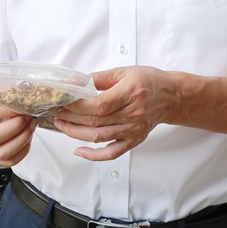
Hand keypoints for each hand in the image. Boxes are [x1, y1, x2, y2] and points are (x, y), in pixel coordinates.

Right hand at [0, 94, 36, 165]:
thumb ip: (4, 95)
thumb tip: (25, 97)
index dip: (9, 112)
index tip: (23, 107)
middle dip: (17, 127)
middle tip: (29, 118)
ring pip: (2, 152)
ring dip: (22, 140)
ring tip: (31, 127)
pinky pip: (9, 161)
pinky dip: (22, 151)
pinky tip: (27, 140)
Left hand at [52, 66, 175, 160]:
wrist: (171, 96)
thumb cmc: (149, 81)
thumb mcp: (125, 71)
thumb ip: (101, 77)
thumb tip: (77, 82)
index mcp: (131, 93)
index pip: (100, 105)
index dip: (78, 106)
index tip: (63, 102)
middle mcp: (133, 114)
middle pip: (96, 121)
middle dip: (71, 117)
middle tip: (55, 112)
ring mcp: (133, 130)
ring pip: (99, 137)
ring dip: (75, 133)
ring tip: (61, 125)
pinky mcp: (134, 140)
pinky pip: (112, 153)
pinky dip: (94, 156)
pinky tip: (79, 151)